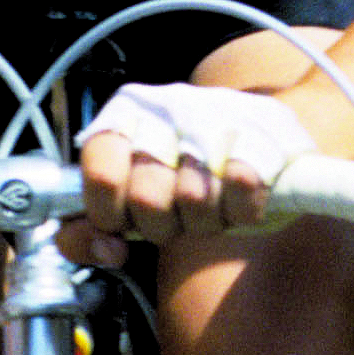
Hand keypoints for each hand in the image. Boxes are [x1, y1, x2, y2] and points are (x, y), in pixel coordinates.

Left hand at [77, 82, 310, 247]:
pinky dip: (244, 209)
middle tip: (177, 216)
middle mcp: (165, 106)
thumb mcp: (127, 203)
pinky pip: (243, 183)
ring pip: (195, 196)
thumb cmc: (181, 177)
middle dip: (163, 225)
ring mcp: (216, 110)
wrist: (254, 137)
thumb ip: (89, 233)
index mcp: (122, 116)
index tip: (124, 220)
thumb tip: (106, 248)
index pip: (100, 173)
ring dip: (206, 221)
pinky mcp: (265, 123)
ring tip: (211, 207)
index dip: (110, 213)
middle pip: (147, 196)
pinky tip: (242, 200)